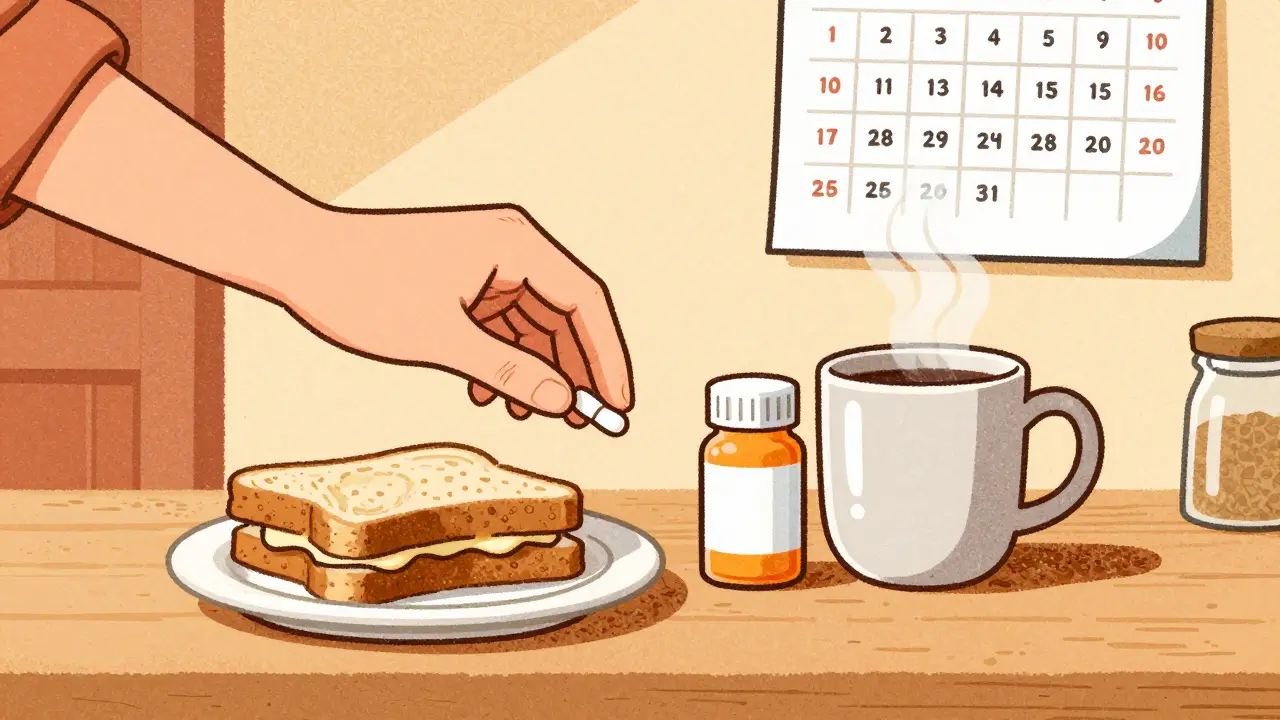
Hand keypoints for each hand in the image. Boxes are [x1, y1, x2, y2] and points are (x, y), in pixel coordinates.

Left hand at [270, 204, 631, 427]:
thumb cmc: (361, 285)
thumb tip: (563, 402)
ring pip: (536, 324)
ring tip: (532, 416)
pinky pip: (505, 323)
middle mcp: (511, 245)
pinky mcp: (466, 277)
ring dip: (537, 372)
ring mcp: (488, 260)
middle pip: (567, 315)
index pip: (587, 303)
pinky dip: (506, 360)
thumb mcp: (441, 340)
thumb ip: (508, 372)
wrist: (300, 258)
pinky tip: (490, 396)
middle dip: (575, 371)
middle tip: (586, 423)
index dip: (608, 359)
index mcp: (516, 243)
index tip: (618, 406)